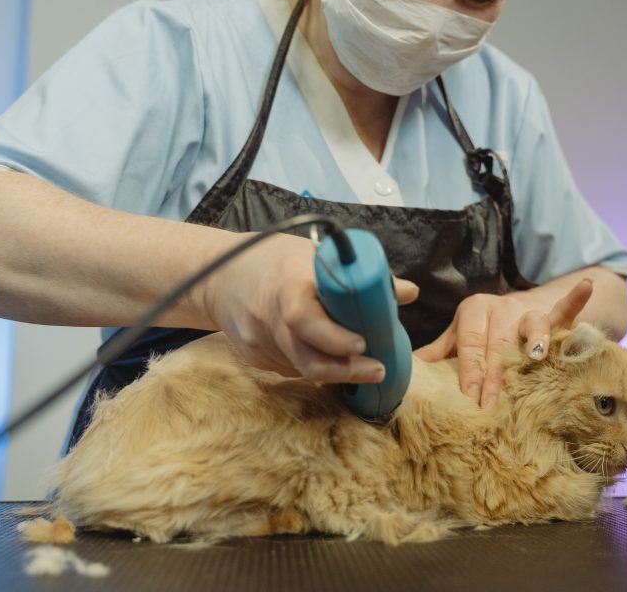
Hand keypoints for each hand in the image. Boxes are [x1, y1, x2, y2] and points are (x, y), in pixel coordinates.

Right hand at [200, 232, 418, 382]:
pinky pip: (289, 368)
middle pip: (306, 356)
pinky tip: (329, 360)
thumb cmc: (273, 260)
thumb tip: (407, 292)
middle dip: (345, 369)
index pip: (304, 318)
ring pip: (301, 367)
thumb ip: (358, 276)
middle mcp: (266, 317)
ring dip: (334, 371)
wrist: (218, 276)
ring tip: (363, 368)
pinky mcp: (254, 358)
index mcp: (283, 285)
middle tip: (377, 369)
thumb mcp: (312, 255)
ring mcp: (257, 343)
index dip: (334, 337)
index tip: (362, 343)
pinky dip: (313, 366)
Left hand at [416, 278, 593, 406]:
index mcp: (473, 311)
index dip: (470, 373)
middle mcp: (499, 307)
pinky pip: (564, 309)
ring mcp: (526, 310)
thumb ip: (440, 353)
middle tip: (494, 403)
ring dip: (532, 342)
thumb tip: (404, 372)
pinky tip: (584, 287)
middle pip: (498, 344)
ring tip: (535, 357)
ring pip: (529, 326)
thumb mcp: (461, 338)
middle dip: (495, 376)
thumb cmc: (484, 332)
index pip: (470, 346)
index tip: (470, 400)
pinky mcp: (552, 315)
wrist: (516, 309)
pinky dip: (574, 299)